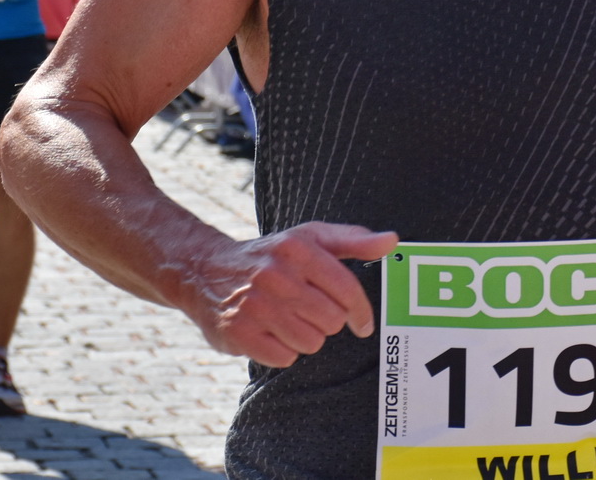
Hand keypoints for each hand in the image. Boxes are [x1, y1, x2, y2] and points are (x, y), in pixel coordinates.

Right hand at [183, 222, 397, 367]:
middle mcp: (275, 275)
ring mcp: (255, 305)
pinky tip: (270, 332)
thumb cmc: (270, 255)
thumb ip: (353, 241)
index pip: (347, 290)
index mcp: (297, 249)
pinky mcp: (238, 332)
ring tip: (287, 319)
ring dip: (305, 336)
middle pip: (331, 320)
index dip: (361, 312)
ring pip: (310, 342)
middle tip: (307, 310)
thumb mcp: (309, 238)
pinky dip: (282, 350)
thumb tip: (391, 242)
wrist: (204, 270)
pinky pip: (284, 357)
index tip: (363, 325)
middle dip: (326, 320)